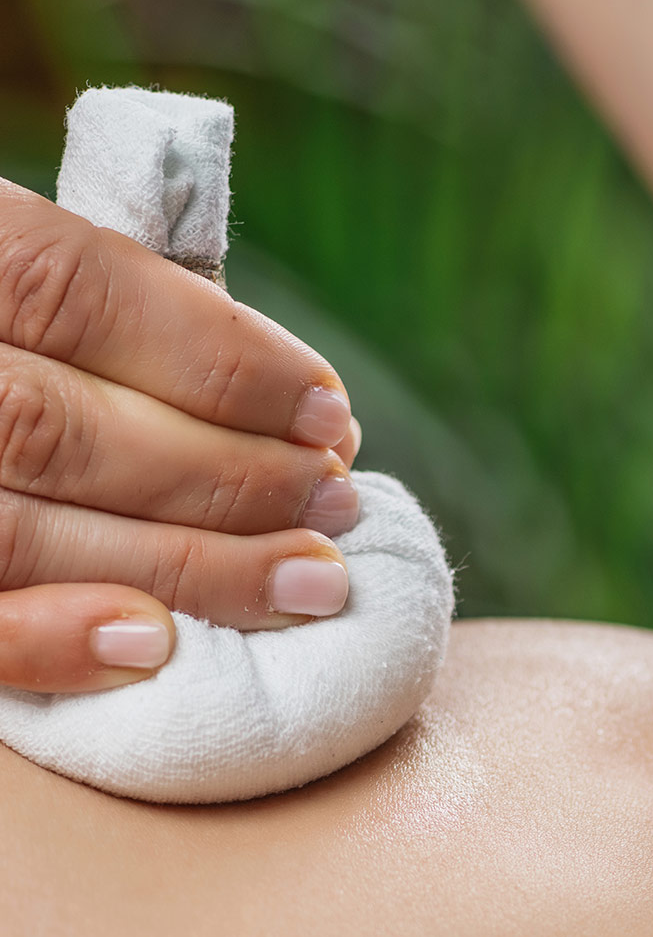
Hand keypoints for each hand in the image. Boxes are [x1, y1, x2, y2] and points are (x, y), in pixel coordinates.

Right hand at [0, 179, 361, 693]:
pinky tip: (158, 646)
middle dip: (226, 473)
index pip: (71, 289)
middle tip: (336, 502)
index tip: (330, 412)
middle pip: (56, 425)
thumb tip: (296, 407)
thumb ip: (116, 325)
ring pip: (22, 532)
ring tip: (308, 578)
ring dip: (189, 565)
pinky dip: (55, 641)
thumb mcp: (25, 292)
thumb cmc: (10, 351)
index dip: (217, 356)